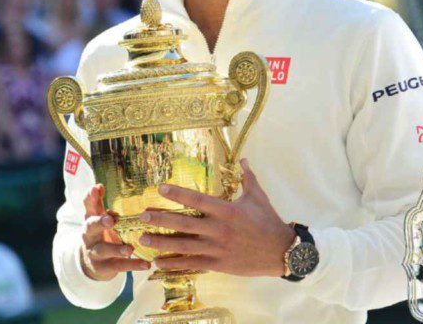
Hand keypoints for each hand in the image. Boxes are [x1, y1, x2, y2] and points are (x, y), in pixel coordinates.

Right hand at [80, 184, 150, 280]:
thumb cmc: (100, 234)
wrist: (91, 263)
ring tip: (129, 249)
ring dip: (117, 249)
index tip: (96, 188)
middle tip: (110, 220)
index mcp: (91, 220)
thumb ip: (98, 203)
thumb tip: (99, 185)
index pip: (89, 206)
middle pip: (91, 227)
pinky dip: (133, 265)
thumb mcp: (99, 218)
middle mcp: (90, 236)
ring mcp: (95, 252)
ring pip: (104, 250)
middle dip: (100, 223)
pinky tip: (146, 265)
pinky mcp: (104, 267)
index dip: (90, 197)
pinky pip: (119, 266)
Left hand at [140, 158, 293, 276]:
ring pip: (183, 245)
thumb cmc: (269, 221)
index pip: (197, 199)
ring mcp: (217, 248)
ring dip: (161, 242)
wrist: (281, 250)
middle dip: (161, 219)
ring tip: (142, 238)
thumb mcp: (259, 197)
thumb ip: (248, 177)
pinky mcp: (218, 264)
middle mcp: (219, 229)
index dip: (178, 193)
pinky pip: (191, 263)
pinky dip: (173, 263)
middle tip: (142, 215)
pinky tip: (157, 262)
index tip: (160, 189)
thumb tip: (243, 159)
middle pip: (184, 223)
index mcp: (227, 210)